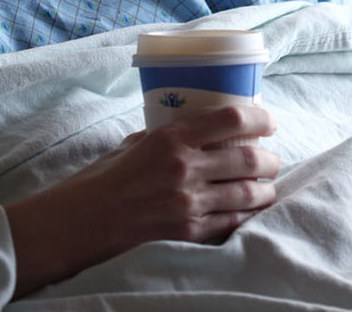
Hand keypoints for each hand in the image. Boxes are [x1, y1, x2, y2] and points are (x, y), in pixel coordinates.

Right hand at [4, 104, 279, 296]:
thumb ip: (166, 137)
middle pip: (249, 158)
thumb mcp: (133, 144)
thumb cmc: (102, 180)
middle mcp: (184, 168)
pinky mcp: (188, 232)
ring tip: (267, 187)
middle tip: (272, 159)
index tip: (269, 122)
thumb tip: (195, 131)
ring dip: (265, 190)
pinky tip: (250, 212)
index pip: (231, 120)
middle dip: (270, 159)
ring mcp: (188, 203)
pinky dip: (247, 216)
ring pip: (248, 194)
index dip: (259, 119)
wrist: (80, 222)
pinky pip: (232, 223)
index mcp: (171, 139)